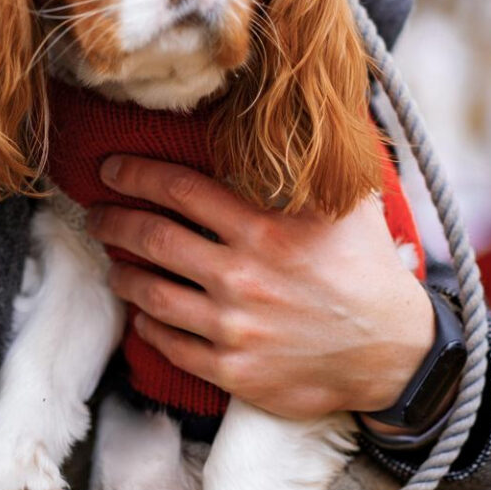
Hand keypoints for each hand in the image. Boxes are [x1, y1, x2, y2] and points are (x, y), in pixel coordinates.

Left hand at [86, 155, 433, 417]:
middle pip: (152, 237)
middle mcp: (242, 275)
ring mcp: (234, 326)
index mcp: (265, 228)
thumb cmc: (370, 272)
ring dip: (122, 275)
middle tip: (96, 214)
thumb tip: (297, 119)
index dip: (136, 175)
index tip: (112, 170)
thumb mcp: (349, 207)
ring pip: (151, 293)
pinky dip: (148, 326)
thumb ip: (313, 167)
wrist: (394, 353)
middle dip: (113, 220)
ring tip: (113, 265)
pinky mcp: (233, 370)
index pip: (179, 189)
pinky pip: (171, 344)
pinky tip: (143, 315)